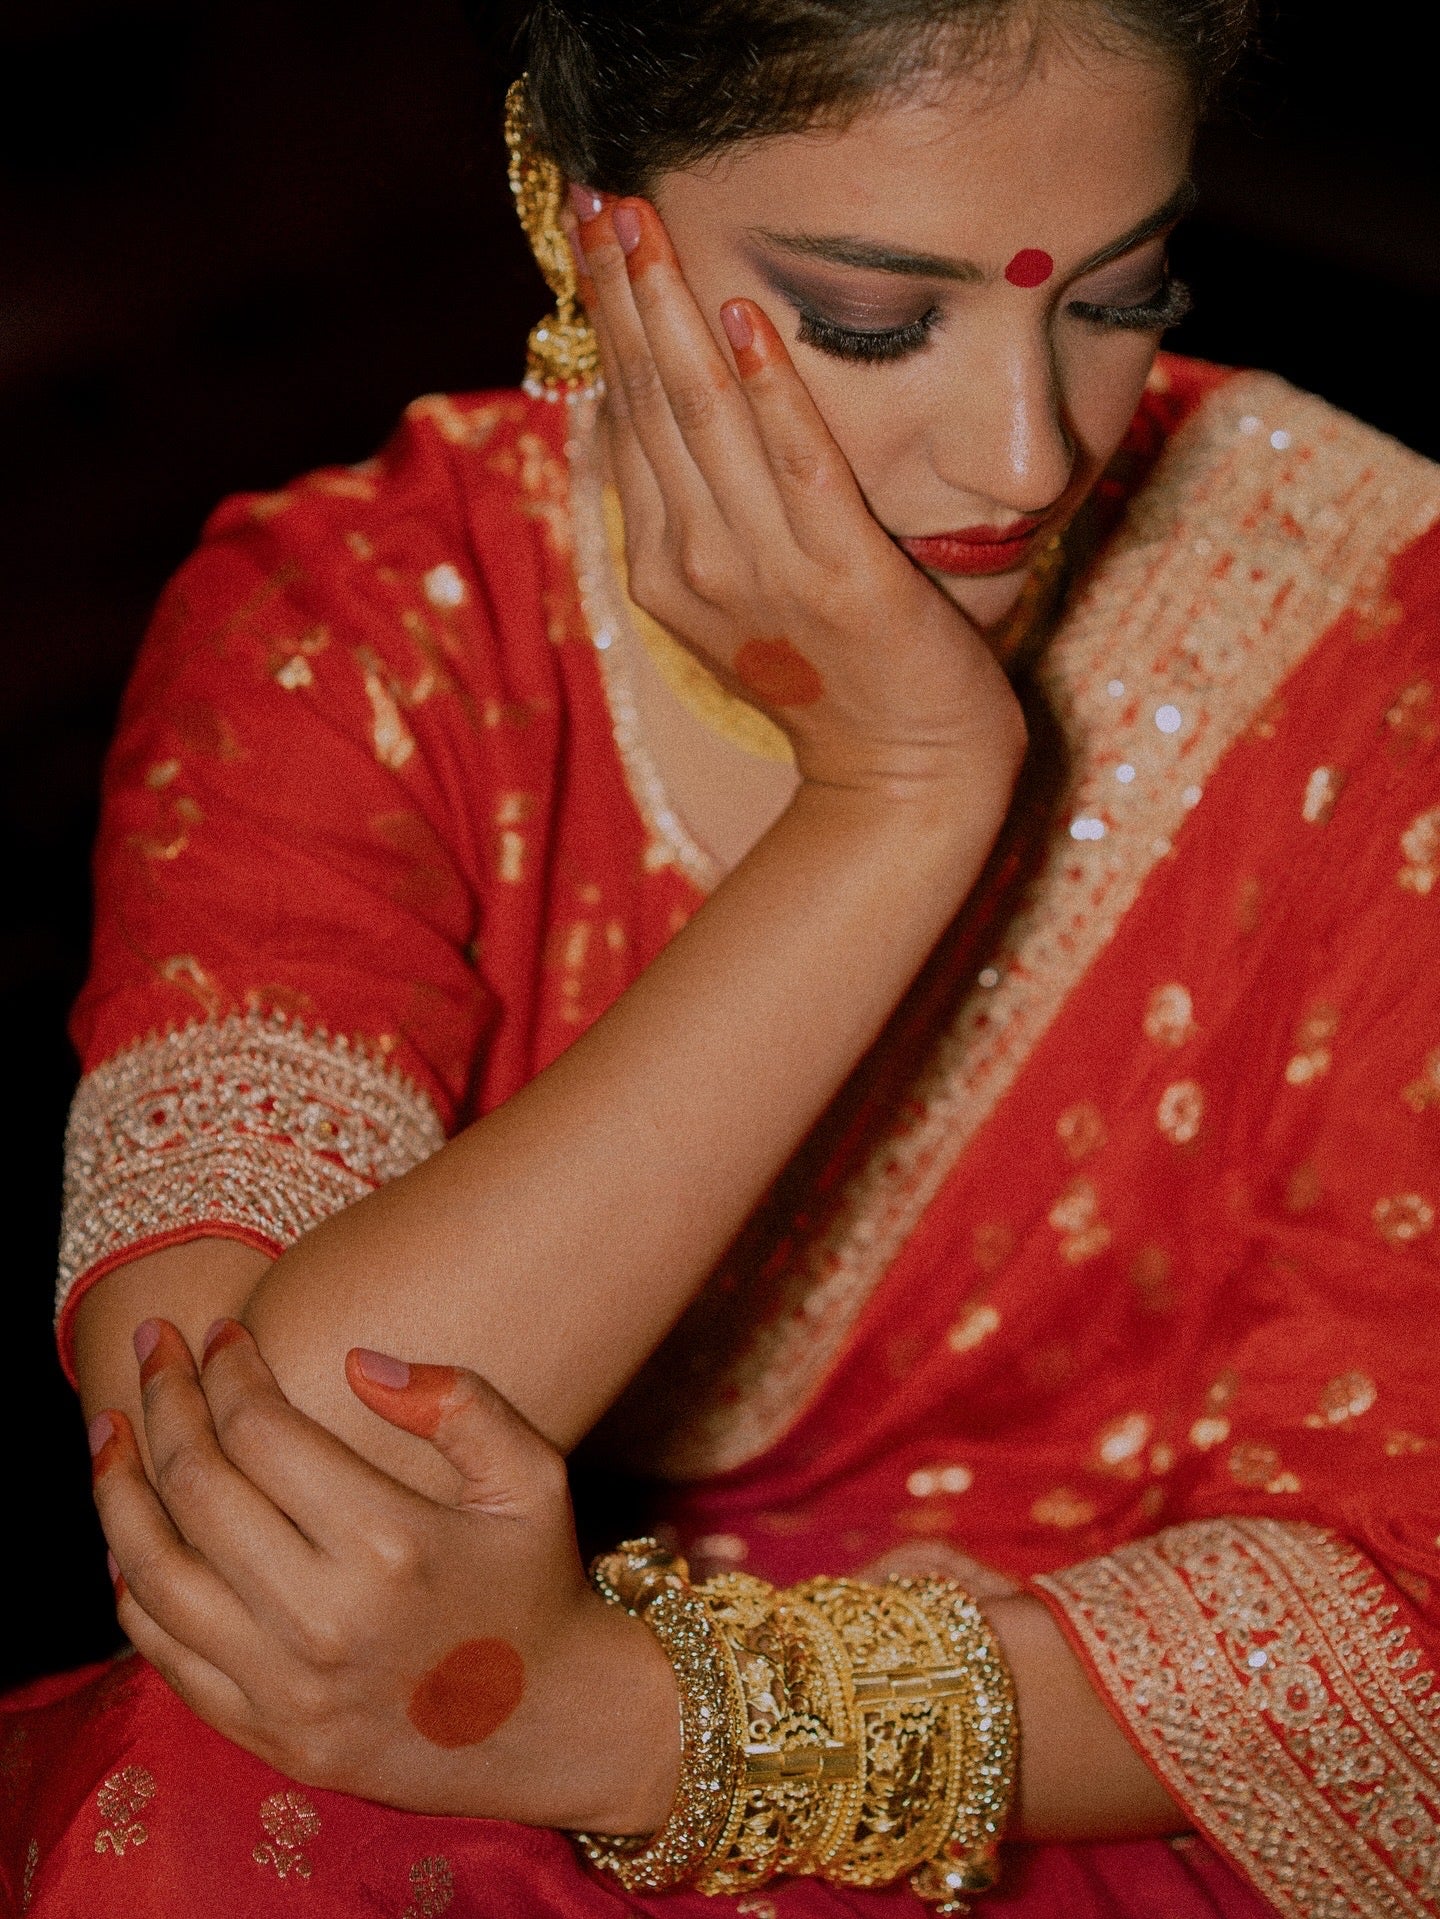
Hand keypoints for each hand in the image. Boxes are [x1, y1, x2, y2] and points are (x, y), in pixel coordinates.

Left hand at [90, 1319, 679, 1832]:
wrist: (549, 1727)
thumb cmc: (535, 1581)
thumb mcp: (533, 1477)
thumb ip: (462, 1403)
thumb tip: (356, 1360)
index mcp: (391, 1542)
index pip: (263, 1431)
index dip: (229, 1369)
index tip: (222, 1330)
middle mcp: (325, 1618)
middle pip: (197, 1486)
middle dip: (164, 1400)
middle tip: (155, 1347)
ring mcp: (285, 1686)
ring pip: (155, 1569)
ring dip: (119, 1487)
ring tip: (111, 1429)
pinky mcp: (265, 1734)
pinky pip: (163, 1650)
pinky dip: (130, 1582)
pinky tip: (128, 1528)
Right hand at [575, 191, 1025, 798]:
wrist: (903, 776)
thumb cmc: (834, 681)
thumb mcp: (739, 599)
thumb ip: (694, 516)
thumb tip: (646, 418)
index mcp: (664, 568)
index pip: (625, 420)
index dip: (607, 322)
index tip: (593, 233)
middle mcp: (696, 565)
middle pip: (649, 404)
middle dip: (622, 293)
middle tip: (600, 194)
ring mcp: (764, 572)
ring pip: (704, 419)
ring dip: (671, 312)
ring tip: (646, 222)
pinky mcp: (841, 575)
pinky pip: (799, 465)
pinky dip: (773, 388)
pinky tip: (746, 312)